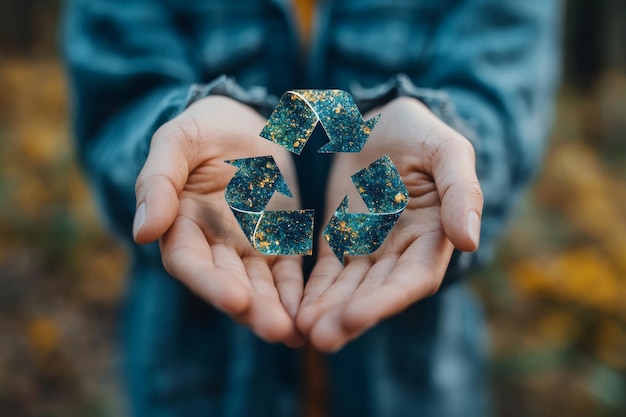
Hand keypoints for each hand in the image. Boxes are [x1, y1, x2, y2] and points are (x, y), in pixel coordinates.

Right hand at [133, 96, 304, 346]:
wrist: (240, 121)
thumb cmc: (202, 128)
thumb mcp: (176, 143)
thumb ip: (158, 182)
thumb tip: (143, 232)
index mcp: (180, 223)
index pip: (189, 261)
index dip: (209, 282)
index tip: (235, 300)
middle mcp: (212, 244)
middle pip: (229, 282)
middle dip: (252, 308)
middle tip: (276, 330)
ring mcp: (246, 246)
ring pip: (261, 284)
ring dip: (277, 309)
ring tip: (296, 333)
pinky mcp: (278, 241)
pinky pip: (288, 271)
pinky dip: (297, 291)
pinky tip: (312, 311)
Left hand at [297, 96, 483, 351]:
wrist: (382, 119)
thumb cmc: (421, 132)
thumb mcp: (447, 152)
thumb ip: (461, 192)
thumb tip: (469, 242)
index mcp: (433, 235)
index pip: (413, 278)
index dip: (386, 300)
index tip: (356, 317)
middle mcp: (402, 251)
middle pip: (376, 291)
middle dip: (349, 315)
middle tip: (321, 337)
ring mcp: (370, 248)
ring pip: (348, 288)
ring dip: (328, 310)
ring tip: (302, 330)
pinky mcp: (341, 239)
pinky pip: (327, 271)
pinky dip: (314, 290)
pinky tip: (295, 309)